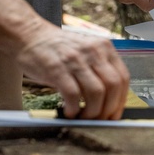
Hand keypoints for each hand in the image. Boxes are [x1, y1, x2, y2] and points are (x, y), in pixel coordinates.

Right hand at [15, 28, 129, 119]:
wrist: (29, 35)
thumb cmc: (58, 47)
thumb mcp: (86, 51)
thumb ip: (99, 69)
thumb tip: (109, 100)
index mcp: (104, 48)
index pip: (123, 78)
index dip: (121, 100)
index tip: (115, 114)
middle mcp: (93, 51)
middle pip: (114, 86)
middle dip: (109, 109)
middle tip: (100, 120)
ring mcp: (75, 59)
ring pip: (97, 92)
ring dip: (92, 111)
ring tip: (84, 117)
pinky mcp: (57, 69)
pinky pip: (73, 94)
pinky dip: (74, 108)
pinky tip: (70, 111)